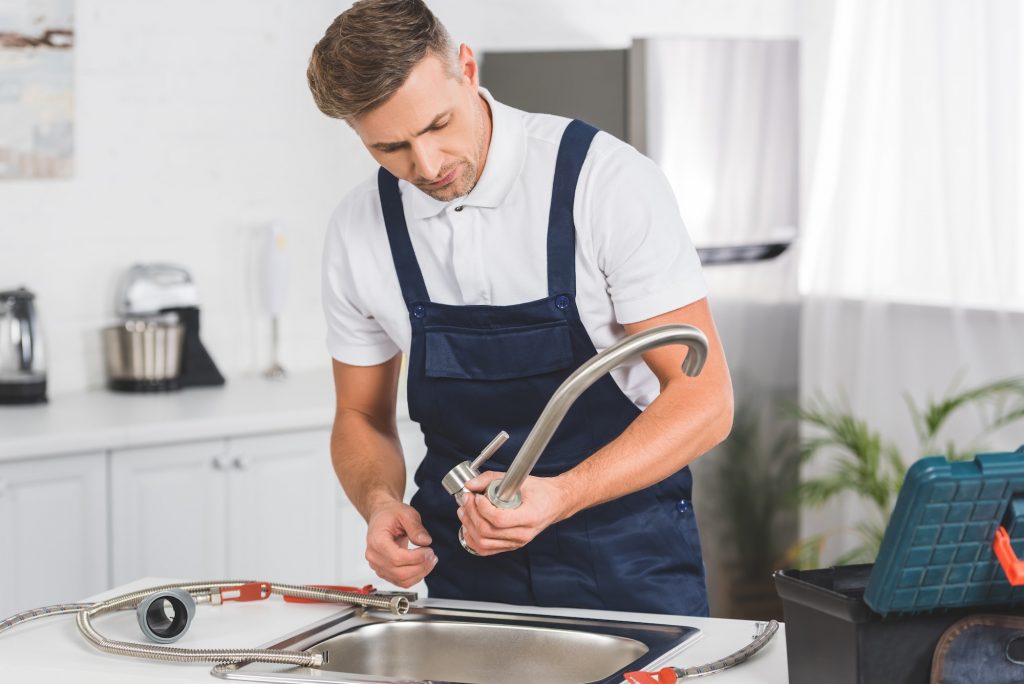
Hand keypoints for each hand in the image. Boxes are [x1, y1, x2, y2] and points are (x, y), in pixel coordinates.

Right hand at [365, 500, 436, 587]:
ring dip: (420, 573)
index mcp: (377, 541)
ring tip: (430, 561)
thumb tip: (425, 541)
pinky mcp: (384, 571)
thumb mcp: (406, 514)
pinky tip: (422, 566)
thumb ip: (416, 528)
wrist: (382, 516)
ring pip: (401, 580)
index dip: (416, 558)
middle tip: (433, 556)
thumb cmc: (391, 514)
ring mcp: (377, 565)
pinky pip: (401, 582)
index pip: (396, 558)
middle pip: (400, 572)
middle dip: (421, 566)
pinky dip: (415, 577)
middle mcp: (374, 556)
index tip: (429, 550)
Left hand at [457, 471, 572, 555]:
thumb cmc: (541, 491)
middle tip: (467, 499)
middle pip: (487, 532)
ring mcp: (516, 542)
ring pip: (484, 543)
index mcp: (529, 517)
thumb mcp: (519, 480)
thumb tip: (470, 484)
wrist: (556, 503)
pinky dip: (473, 540)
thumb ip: (492, 479)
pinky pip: (486, 550)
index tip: (476, 496)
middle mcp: (522, 534)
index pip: (499, 519)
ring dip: (469, 527)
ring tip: (464, 511)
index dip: (482, 508)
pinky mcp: (511, 545)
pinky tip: (468, 527)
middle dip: (471, 514)